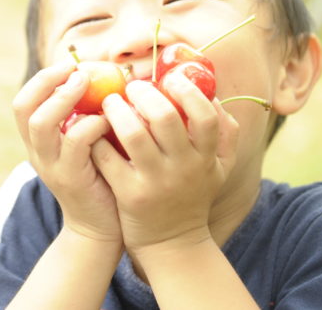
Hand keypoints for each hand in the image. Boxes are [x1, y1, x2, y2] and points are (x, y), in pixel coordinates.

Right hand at [12, 62, 121, 241]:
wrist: (100, 227)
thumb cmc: (99, 177)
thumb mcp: (86, 143)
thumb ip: (85, 115)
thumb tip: (103, 75)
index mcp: (37, 141)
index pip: (23, 102)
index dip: (42, 79)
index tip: (69, 64)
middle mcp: (37, 151)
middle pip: (24, 107)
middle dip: (48, 81)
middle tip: (76, 70)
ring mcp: (50, 165)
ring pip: (41, 123)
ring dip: (64, 97)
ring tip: (87, 84)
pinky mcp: (71, 178)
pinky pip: (75, 142)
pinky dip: (91, 123)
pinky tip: (108, 119)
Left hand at [91, 73, 238, 252]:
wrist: (173, 243)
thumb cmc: (194, 195)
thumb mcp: (220, 168)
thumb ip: (226, 133)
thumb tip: (214, 95)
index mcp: (206, 157)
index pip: (205, 116)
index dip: (187, 91)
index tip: (170, 78)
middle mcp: (183, 168)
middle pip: (165, 118)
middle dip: (144, 93)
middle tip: (132, 86)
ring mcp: (155, 182)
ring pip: (133, 134)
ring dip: (117, 110)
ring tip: (110, 101)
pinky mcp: (129, 194)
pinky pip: (108, 157)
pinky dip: (98, 137)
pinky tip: (95, 128)